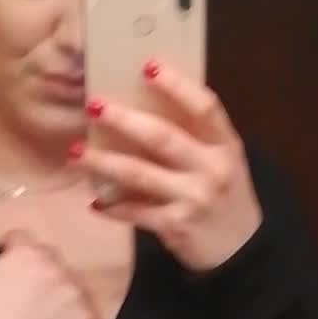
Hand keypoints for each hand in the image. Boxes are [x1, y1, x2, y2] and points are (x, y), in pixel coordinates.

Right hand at [0, 225, 94, 318]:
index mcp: (27, 254)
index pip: (20, 238)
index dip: (6, 252)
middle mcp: (58, 269)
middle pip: (48, 258)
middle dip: (34, 268)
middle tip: (17, 295)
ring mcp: (76, 297)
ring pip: (67, 282)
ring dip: (54, 289)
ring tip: (35, 313)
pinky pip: (81, 310)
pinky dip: (69, 315)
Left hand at [78, 62, 262, 272]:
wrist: (242, 252)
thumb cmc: (225, 197)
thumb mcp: (223, 162)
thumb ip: (196, 138)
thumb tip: (144, 105)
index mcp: (226, 146)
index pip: (205, 108)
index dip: (177, 85)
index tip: (148, 66)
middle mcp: (212, 170)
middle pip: (163, 138)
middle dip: (124, 120)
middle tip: (93, 106)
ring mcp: (194, 199)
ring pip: (140, 174)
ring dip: (104, 162)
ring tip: (75, 152)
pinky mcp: (176, 226)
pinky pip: (136, 212)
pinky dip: (113, 208)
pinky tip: (94, 202)